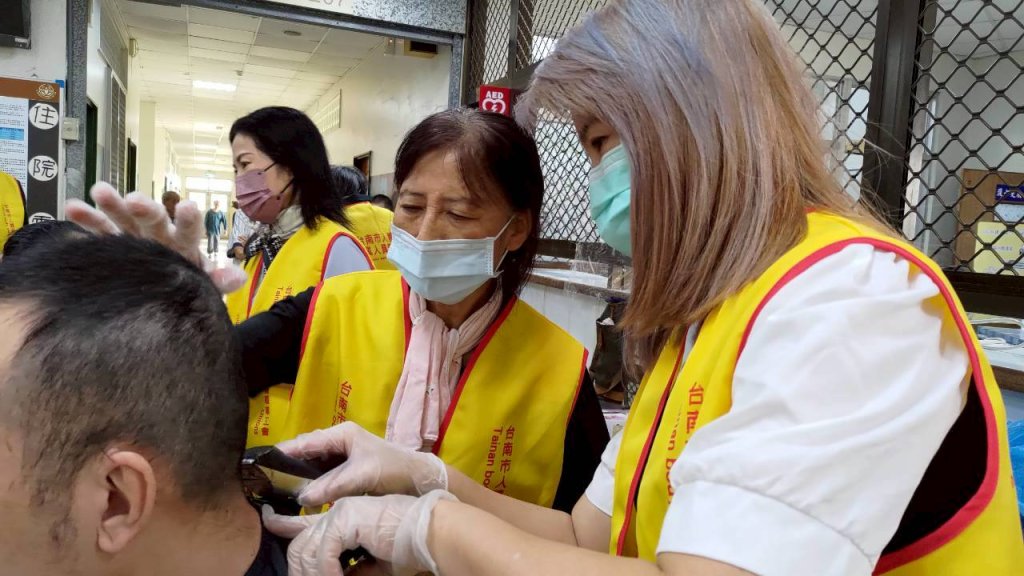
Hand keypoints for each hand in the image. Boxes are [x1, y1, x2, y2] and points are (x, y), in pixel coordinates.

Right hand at [66, 182, 246, 292]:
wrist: (165, 296)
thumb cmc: (188, 287)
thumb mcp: (204, 287)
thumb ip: (217, 281)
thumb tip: (238, 277)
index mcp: (184, 244)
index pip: (189, 229)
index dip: (188, 219)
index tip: (187, 206)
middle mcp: (159, 235)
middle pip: (152, 218)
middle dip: (144, 207)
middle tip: (135, 198)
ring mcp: (134, 236)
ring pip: (123, 217)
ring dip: (112, 204)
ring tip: (99, 189)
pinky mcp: (114, 243)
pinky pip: (99, 230)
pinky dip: (87, 219)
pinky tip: (71, 207)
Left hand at [263, 491, 454, 575]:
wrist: (430, 532)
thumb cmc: (408, 547)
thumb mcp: (373, 563)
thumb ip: (351, 568)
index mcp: (345, 517)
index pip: (305, 526)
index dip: (284, 531)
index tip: (272, 534)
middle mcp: (339, 510)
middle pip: (299, 540)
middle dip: (296, 567)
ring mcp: (342, 511)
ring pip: (306, 548)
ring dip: (312, 573)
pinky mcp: (347, 518)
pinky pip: (323, 551)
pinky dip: (326, 571)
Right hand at [277, 422, 446, 506]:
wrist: (419, 479)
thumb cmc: (393, 468)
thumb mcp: (363, 474)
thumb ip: (333, 485)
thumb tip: (302, 498)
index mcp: (342, 434)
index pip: (307, 441)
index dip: (285, 451)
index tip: (263, 462)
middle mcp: (339, 442)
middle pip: (307, 453)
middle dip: (289, 466)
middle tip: (268, 481)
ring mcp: (343, 456)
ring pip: (313, 467)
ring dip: (300, 478)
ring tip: (279, 490)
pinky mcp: (346, 471)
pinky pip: (323, 477)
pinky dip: (312, 486)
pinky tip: (302, 497)